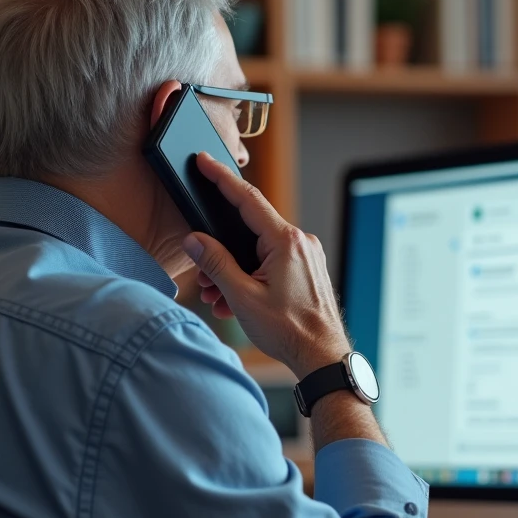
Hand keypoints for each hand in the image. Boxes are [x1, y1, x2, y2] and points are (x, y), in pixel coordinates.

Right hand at [181, 153, 350, 378]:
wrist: (322, 356)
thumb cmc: (289, 331)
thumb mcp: (242, 297)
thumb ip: (216, 263)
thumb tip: (195, 240)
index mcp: (285, 242)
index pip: (247, 199)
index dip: (222, 178)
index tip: (205, 160)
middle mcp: (300, 242)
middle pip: (249, 230)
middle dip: (220, 249)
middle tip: (201, 272)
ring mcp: (306, 255)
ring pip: (258, 250)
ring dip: (233, 269)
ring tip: (218, 297)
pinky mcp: (307, 269)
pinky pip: (272, 262)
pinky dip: (251, 276)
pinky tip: (236, 301)